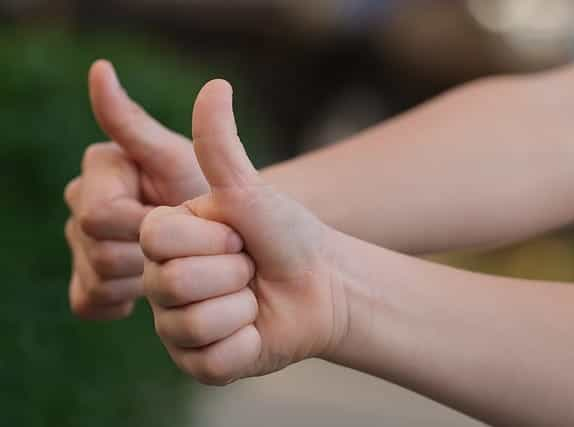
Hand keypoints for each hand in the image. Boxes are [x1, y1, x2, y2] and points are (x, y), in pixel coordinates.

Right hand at [64, 60, 207, 318]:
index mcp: (101, 170)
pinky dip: (122, 299)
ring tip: (179, 266)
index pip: (100, 215)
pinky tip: (152, 289)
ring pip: (95, 280)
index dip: (147, 229)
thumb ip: (137, 125)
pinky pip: (89, 302)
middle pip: (97, 251)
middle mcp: (82, 203)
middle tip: (193, 251)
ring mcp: (81, 247)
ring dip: (145, 279)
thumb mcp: (183, 159)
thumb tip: (99, 69)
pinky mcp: (89, 284)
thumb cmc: (215, 197)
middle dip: (153, 255)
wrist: (234, 245)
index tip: (185, 227)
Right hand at [141, 80, 348, 383]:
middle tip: (249, 268)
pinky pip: (210, 361)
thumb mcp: (250, 189)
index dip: (211, 237)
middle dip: (231, 271)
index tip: (237, 235)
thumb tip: (216, 84)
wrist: (323, 284)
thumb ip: (221, 144)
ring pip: (189, 325)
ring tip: (254, 299)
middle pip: (170, 284)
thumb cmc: (286, 233)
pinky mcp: (199, 363)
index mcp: (164, 241)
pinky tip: (255, 331)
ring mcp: (177, 328)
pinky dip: (247, 344)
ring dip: (243, 308)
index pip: (154, 239)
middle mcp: (160, 283)